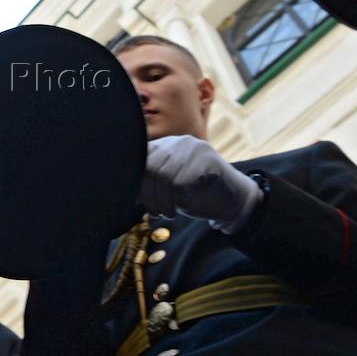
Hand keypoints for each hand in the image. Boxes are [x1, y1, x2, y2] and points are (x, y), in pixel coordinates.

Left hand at [140, 135, 262, 233]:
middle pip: (152, 166)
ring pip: (165, 176)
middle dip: (148, 194)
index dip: (136, 178)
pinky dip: (179, 200)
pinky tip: (184, 206)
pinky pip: (182, 182)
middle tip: (154, 211)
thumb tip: (122, 183)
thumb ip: (151, 177)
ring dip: (163, 200)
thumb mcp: (169, 183)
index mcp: (169, 144)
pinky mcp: (209, 162)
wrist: (234, 201)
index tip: (135, 199)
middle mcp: (181, 142)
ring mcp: (197, 150)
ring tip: (168, 212)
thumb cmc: (196, 195)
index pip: (143, 155)